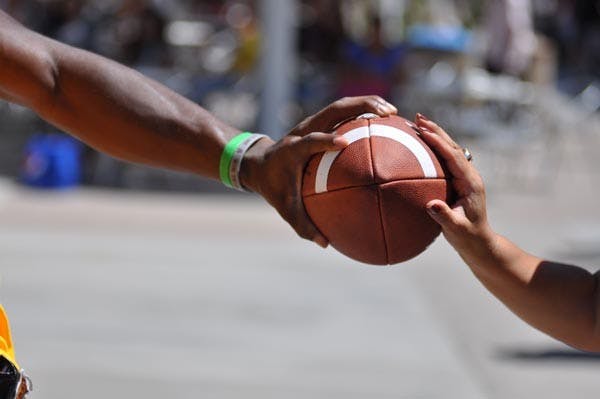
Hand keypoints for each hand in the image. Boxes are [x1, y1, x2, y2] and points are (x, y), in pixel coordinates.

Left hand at [241, 96, 396, 246]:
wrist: (259, 164)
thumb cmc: (274, 187)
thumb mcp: (284, 207)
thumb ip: (302, 225)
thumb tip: (325, 243)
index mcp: (293, 149)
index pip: (309, 140)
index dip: (324, 139)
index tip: (343, 142)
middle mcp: (304, 130)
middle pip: (333, 109)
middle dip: (361, 106)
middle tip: (387, 113)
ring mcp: (313, 122)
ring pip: (341, 106)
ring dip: (367, 104)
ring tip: (393, 112)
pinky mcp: (320, 122)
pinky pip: (344, 113)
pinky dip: (364, 112)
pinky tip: (386, 122)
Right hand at [415, 114, 494, 252]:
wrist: (478, 241)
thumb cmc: (467, 237)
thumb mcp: (456, 229)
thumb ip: (445, 217)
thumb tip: (431, 205)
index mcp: (470, 182)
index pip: (453, 156)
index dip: (439, 142)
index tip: (423, 131)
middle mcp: (469, 175)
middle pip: (452, 146)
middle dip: (435, 130)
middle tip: (418, 117)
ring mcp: (464, 176)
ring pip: (449, 150)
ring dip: (434, 135)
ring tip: (417, 123)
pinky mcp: (458, 180)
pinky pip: (444, 160)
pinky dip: (433, 148)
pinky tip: (418, 145)